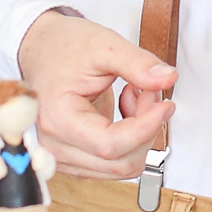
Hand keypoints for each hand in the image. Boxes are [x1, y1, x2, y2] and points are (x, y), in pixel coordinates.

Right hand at [17, 11, 176, 179]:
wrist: (43, 50)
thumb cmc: (63, 47)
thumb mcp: (104, 45)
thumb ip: (138, 63)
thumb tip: (167, 78)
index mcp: (58, 119)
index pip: (111, 146)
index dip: (146, 128)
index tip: (165, 105)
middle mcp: (56, 146)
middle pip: (121, 162)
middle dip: (147, 128)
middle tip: (148, 91)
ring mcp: (64, 156)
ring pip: (123, 166)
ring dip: (141, 133)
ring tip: (135, 96)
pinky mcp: (77, 158)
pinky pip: (116, 162)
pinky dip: (131, 139)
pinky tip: (126, 110)